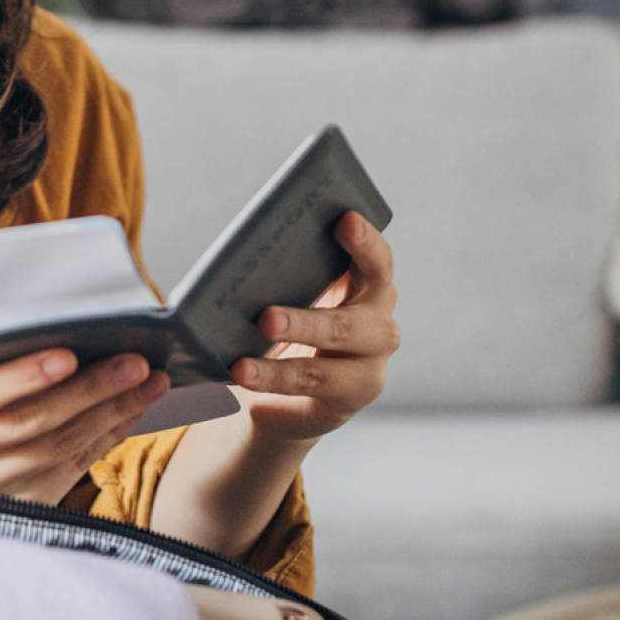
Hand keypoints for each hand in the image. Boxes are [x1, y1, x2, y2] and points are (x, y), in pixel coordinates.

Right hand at [0, 350, 169, 504]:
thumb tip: (55, 324)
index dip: (24, 376)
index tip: (69, 356)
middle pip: (29, 423)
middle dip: (89, 390)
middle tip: (134, 363)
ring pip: (56, 449)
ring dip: (110, 413)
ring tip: (149, 382)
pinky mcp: (17, 506)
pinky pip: (71, 468)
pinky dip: (106, 437)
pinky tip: (132, 409)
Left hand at [229, 211, 399, 442]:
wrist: (286, 400)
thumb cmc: (287, 333)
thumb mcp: (292, 299)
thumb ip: (286, 275)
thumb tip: (240, 256)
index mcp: (368, 286)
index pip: (377, 260)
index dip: (365, 240)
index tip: (344, 219)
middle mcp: (380, 321)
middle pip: (357, 308)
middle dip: (312, 308)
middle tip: (268, 312)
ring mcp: (372, 361)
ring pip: (337, 341)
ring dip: (296, 333)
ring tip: (261, 330)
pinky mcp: (354, 394)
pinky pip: (313, 381)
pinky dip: (274, 375)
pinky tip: (244, 371)